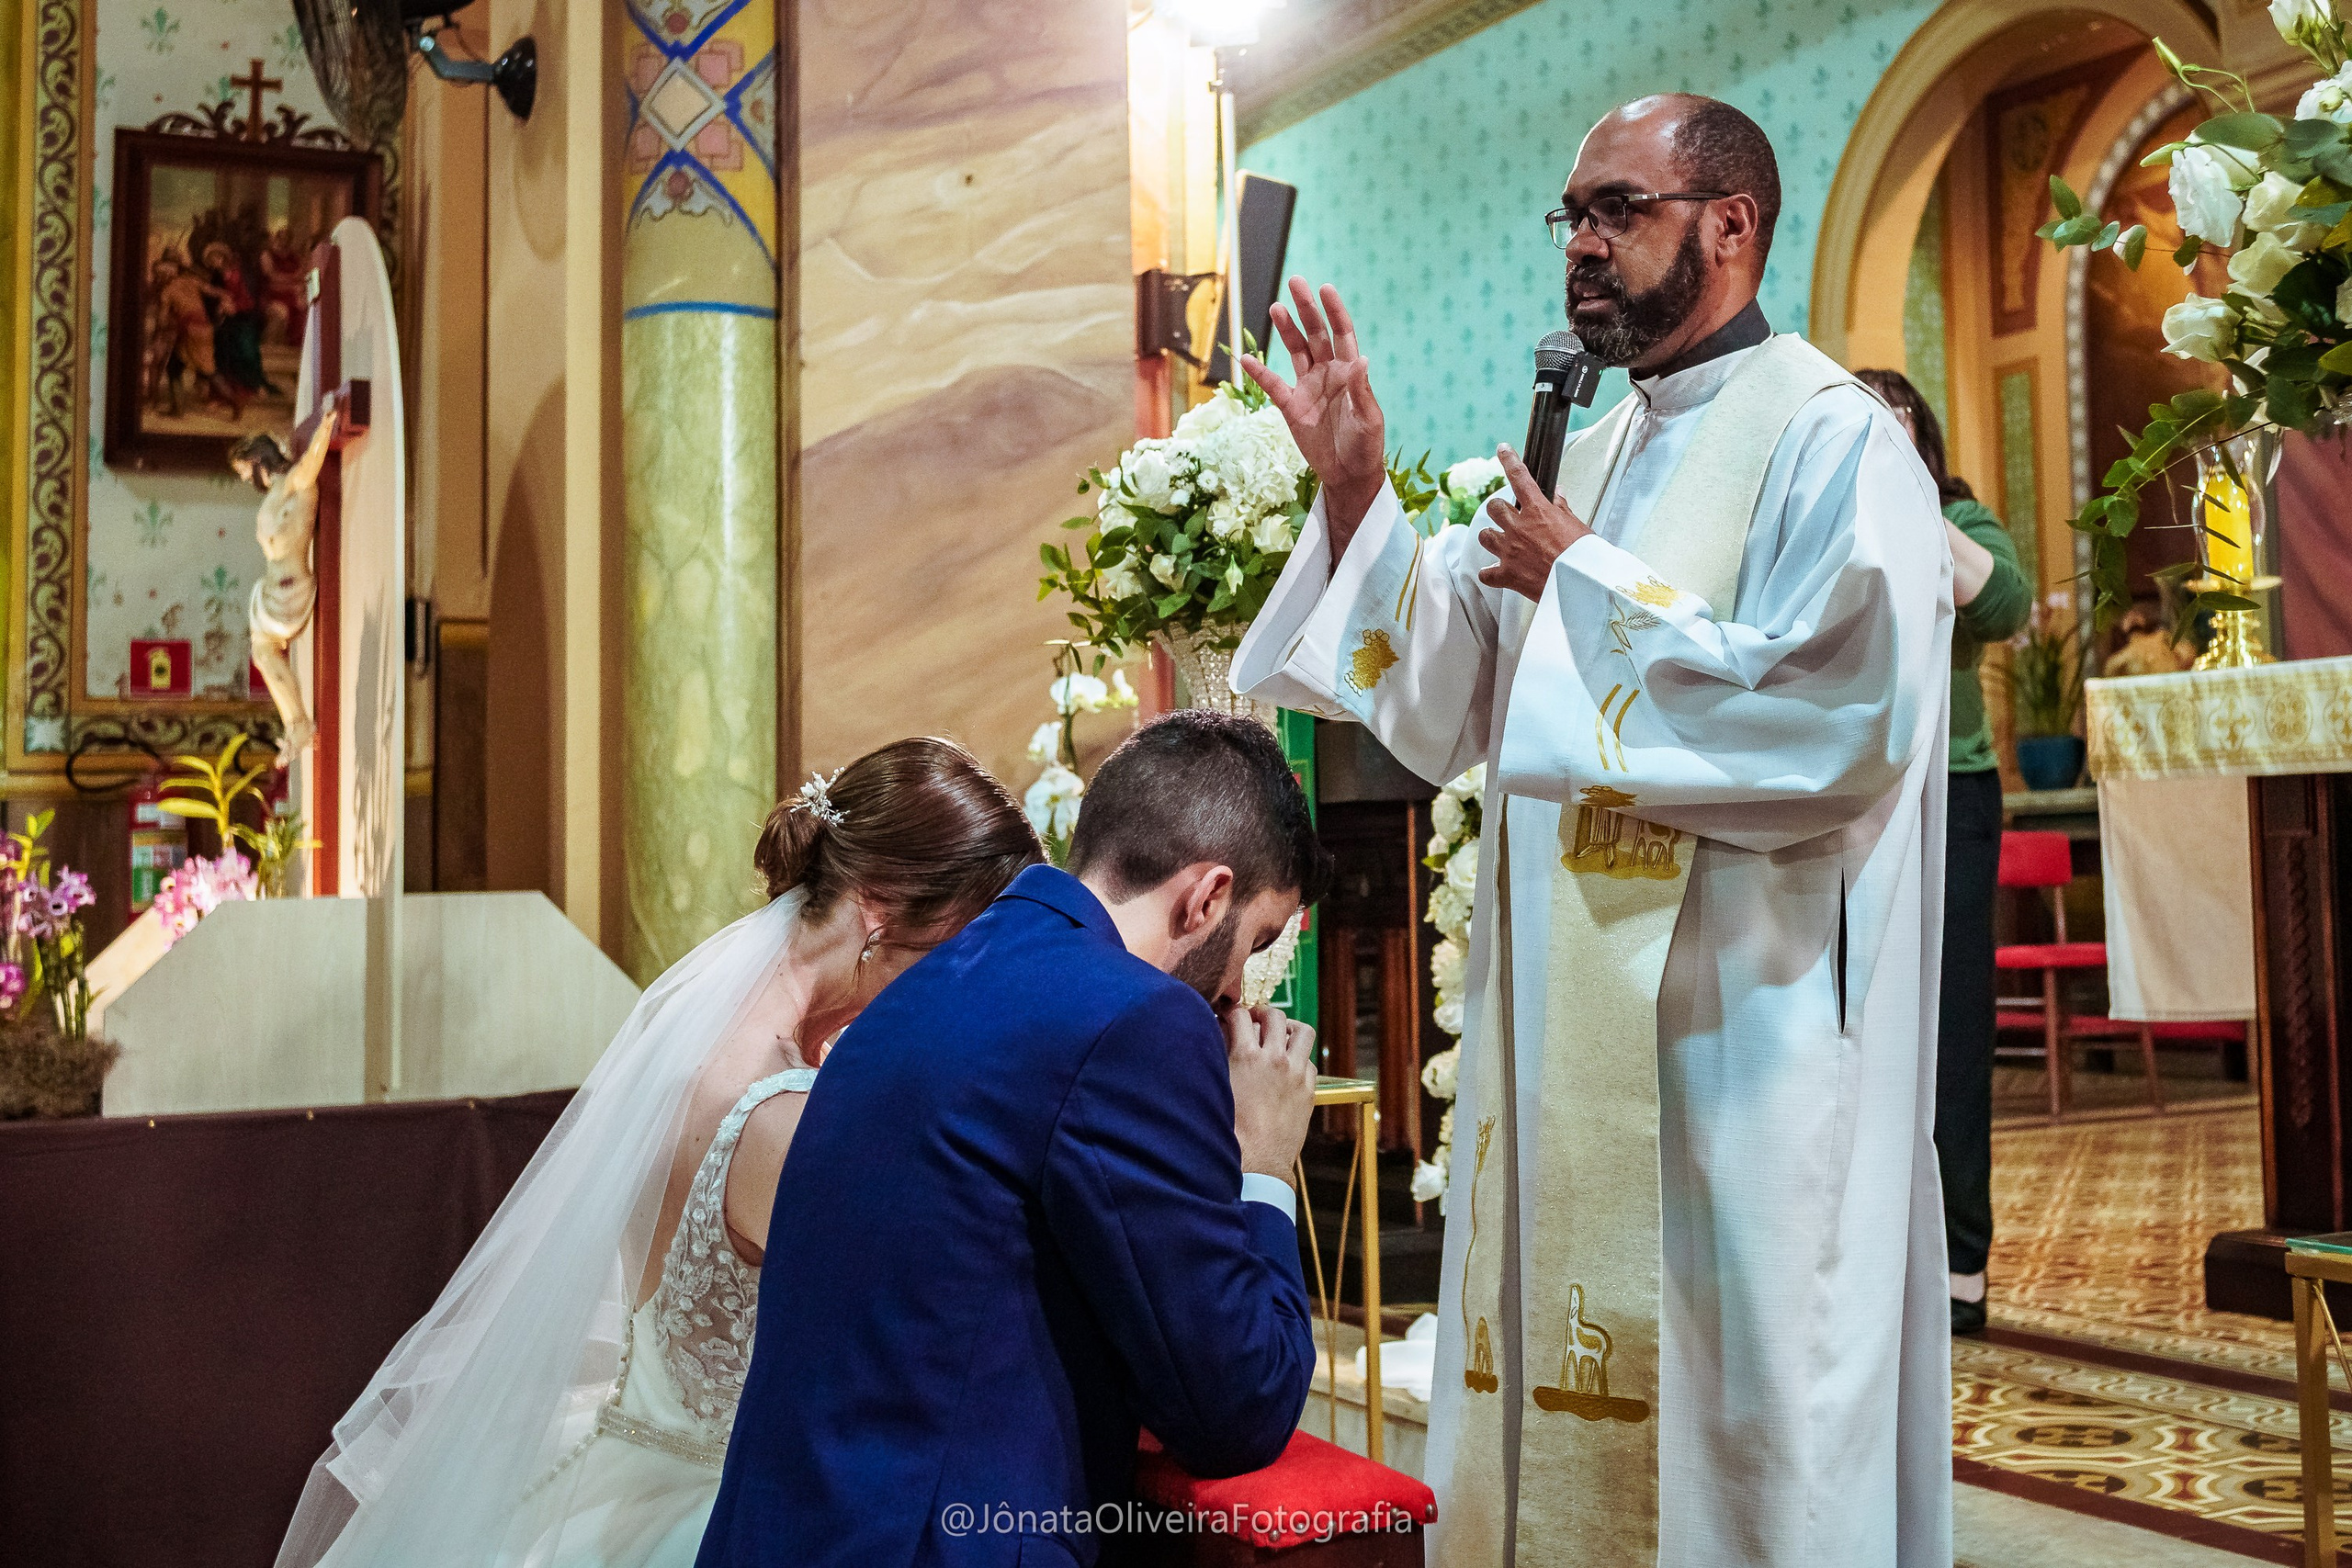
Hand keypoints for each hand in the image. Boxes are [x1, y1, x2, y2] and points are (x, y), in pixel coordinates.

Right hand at [1224, 1002, 1317, 1179]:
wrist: (1257, 1160)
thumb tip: (1221, 1039)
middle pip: (1275, 1015)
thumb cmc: (1231, 1129)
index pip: (1241, 1015)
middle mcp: (1274, 1059)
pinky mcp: (1309, 1090)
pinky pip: (1310, 1061)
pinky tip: (1290, 1066)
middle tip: (1256, 1021)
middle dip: (1263, 1013)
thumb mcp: (1219, 1087)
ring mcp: (1296, 1073)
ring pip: (1303, 1031)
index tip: (1230, 1017)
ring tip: (1281, 1036)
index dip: (1233, 1012)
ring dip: (1291, 1028)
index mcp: (1246, 1056)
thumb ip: (1221, 1058)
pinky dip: (1300, 1057)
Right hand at [1237, 279, 1386, 556]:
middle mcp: (1328, 373)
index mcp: (1350, 372)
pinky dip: (1259, 372)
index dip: (1334, 311)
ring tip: (1276, 308)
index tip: (1326, 288)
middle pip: (1316, 334)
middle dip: (1306, 309)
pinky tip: (1246, 359)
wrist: (1348, 474)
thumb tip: (1361, 359)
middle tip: (1296, 283)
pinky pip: (1272, 385)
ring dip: (1286, 330)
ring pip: (1295, 351)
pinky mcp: (1291, 407)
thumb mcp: (1369, 419)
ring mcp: (1308, 388)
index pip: (1342, 333)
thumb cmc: (1366, 446)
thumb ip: (1361, 389)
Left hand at [1476, 443, 1592, 600]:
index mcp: (1538, 511)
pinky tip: (1495, 573)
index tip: (1503, 450)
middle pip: (1493, 507)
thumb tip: (1557, 493)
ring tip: (1501, 542)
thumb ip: (1561, 508)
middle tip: (1508, 516)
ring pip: (1484, 535)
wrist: (1580, 585)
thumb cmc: (1584, 557)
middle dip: (1499, 510)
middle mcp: (1519, 528)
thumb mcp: (1577, 526)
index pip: (1519, 477)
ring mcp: (1509, 551)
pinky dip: (1490, 573)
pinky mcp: (1506, 574)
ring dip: (1491, 537)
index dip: (1509, 460)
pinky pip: (1486, 573)